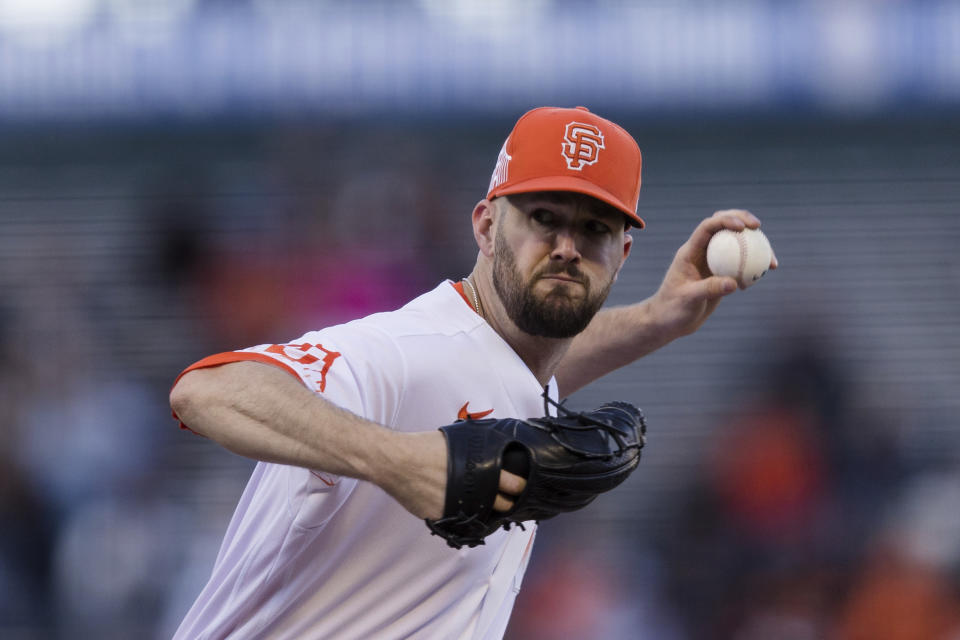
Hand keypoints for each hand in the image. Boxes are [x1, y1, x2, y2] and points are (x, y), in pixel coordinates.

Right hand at [377, 430, 526, 520]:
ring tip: (484, 504)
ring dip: (486, 511)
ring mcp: (460, 506)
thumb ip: (478, 449)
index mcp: (482, 468)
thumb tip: (493, 449)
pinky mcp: (444, 518)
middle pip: (504, 505)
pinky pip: (460, 521)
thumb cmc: (425, 447)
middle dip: (508, 503)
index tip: (520, 487)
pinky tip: (461, 508)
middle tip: (507, 499)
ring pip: (483, 516)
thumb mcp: (458, 440)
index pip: (514, 484)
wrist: (397, 462)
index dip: (519, 487)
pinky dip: (462, 515)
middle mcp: (474, 490)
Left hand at [649, 209, 777, 337]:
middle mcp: (702, 252)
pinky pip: (742, 263)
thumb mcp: (688, 299)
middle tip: (759, 227)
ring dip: (754, 244)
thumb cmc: (672, 309)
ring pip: (736, 244)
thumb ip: (709, 289)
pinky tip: (768, 272)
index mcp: (690, 251)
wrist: (669, 322)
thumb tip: (734, 282)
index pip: (707, 227)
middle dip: (741, 219)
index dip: (725, 220)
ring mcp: (713, 262)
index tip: (743, 226)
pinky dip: (755, 265)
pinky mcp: (721, 273)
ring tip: (772, 260)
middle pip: (723, 226)